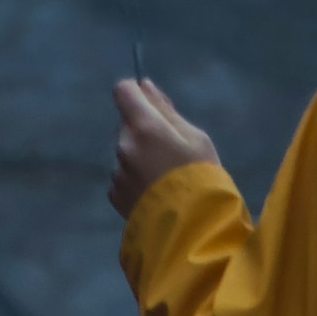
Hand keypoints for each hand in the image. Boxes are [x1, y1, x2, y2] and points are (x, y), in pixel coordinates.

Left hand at [109, 72, 223, 219]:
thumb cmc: (202, 176)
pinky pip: (123, 176)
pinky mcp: (114, 194)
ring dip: (139, 156)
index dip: (135, 93)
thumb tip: (145, 86)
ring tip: (165, 177)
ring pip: (125, 151)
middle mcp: (124, 146)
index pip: (123, 91)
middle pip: (126, 124)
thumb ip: (166, 110)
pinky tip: (155, 192)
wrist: (191, 229)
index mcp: (144, 126)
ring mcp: (116, 172)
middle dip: (142, 129)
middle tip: (169, 149)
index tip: (150, 103)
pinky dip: (135, 178)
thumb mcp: (195, 137)